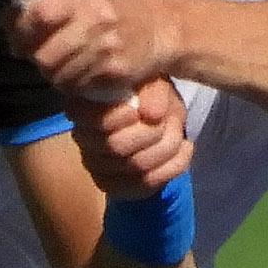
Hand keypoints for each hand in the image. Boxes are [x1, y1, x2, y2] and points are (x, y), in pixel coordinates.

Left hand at [12, 0, 168, 97]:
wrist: (158, 27)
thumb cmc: (108, 11)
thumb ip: (43, 4)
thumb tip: (9, 24)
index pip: (38, 13)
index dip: (20, 31)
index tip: (18, 40)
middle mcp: (93, 17)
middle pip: (43, 56)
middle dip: (38, 61)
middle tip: (45, 57)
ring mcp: (106, 46)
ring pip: (59, 77)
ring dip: (56, 75)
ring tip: (67, 64)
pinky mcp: (116, 71)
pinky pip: (79, 87)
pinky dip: (75, 85)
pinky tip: (84, 72)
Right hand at [71, 78, 191, 199]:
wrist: (155, 117)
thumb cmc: (148, 94)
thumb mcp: (153, 82)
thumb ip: (152, 91)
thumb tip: (152, 115)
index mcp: (82, 106)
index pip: (94, 120)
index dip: (119, 116)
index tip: (139, 108)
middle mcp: (82, 138)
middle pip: (116, 146)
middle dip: (153, 132)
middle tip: (170, 119)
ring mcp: (95, 166)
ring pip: (136, 166)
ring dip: (168, 147)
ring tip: (180, 132)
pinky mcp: (113, 186)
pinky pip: (146, 184)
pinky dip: (174, 166)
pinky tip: (186, 149)